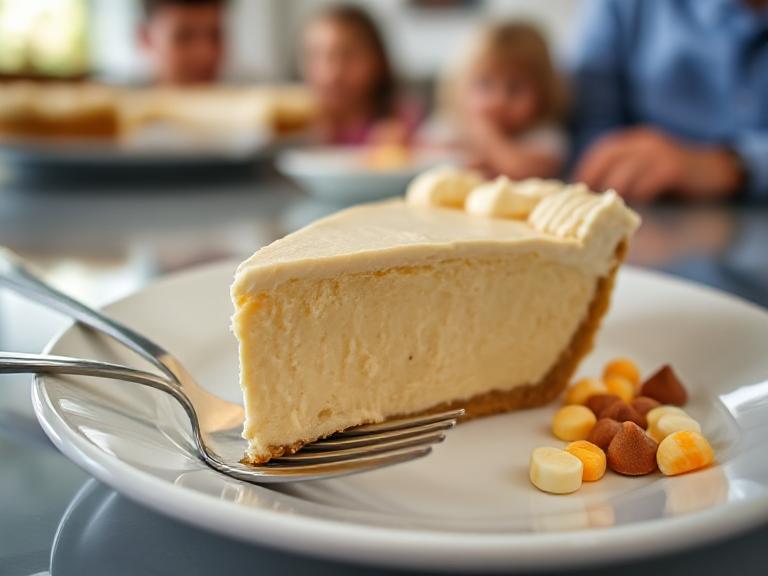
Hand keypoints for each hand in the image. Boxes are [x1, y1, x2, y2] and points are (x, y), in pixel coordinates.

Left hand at [575, 128, 743, 200]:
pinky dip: (640, 193)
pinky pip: (650, 180)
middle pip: (611, 157)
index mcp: (635, 140)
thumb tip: (594, 192)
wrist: (715, 169)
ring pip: (628, 171)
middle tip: (587, 199)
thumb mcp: (647, 165)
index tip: (577, 185)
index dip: (588, 166)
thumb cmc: (674, 173)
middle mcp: (645, 142)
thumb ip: (626, 171)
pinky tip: (636, 203)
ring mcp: (660, 152)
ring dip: (616, 189)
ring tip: (608, 206)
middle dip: (596, 178)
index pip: (603, 149)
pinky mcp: (674, 167)